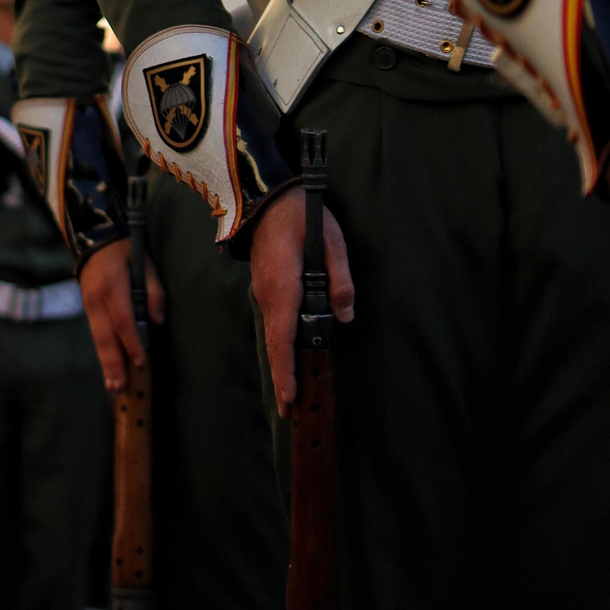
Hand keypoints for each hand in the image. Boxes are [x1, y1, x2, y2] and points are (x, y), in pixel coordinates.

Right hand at [80, 238, 166, 392]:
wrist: (94, 238)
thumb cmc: (126, 251)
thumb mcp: (146, 264)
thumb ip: (154, 291)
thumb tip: (157, 320)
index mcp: (112, 287)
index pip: (123, 320)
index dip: (132, 343)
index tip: (141, 362)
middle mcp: (96, 299)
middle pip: (106, 336)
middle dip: (114, 363)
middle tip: (120, 386)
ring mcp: (88, 305)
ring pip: (97, 339)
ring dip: (105, 363)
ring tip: (112, 385)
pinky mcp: (86, 308)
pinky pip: (95, 334)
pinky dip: (102, 353)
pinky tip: (107, 368)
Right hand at [249, 187, 354, 417]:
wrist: (266, 197)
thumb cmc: (301, 215)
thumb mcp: (332, 241)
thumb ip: (341, 280)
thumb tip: (345, 316)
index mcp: (283, 286)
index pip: (283, 336)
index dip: (286, 369)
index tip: (289, 397)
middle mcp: (268, 295)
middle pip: (275, 344)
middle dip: (282, 379)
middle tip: (289, 412)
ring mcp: (264, 293)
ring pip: (274, 334)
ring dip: (283, 364)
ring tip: (292, 392)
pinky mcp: (267, 289)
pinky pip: (275, 322)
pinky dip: (282, 345)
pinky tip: (291, 357)